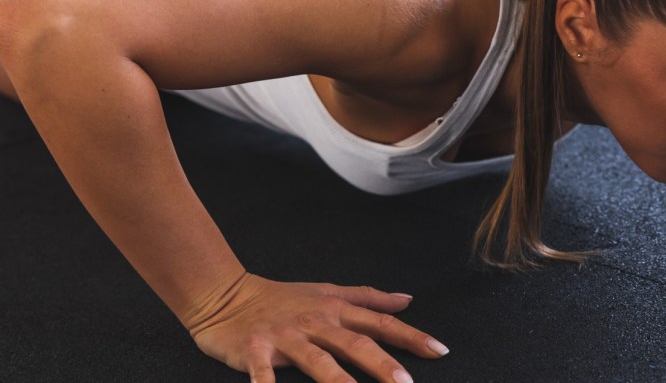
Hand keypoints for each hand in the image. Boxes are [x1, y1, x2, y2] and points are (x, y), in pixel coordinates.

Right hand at [186, 272, 447, 382]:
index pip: (379, 322)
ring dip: (337, 382)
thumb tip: (407, 299)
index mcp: (334, 309)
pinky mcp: (255, 350)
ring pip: (317, 361)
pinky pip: (263, 374)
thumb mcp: (328, 292)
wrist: (226, 295)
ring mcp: (285, 337)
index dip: (410, 336)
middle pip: (355, 344)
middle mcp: (314, 322)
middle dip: (382, 365)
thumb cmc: (281, 297)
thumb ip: (369, 298)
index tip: (439, 351)